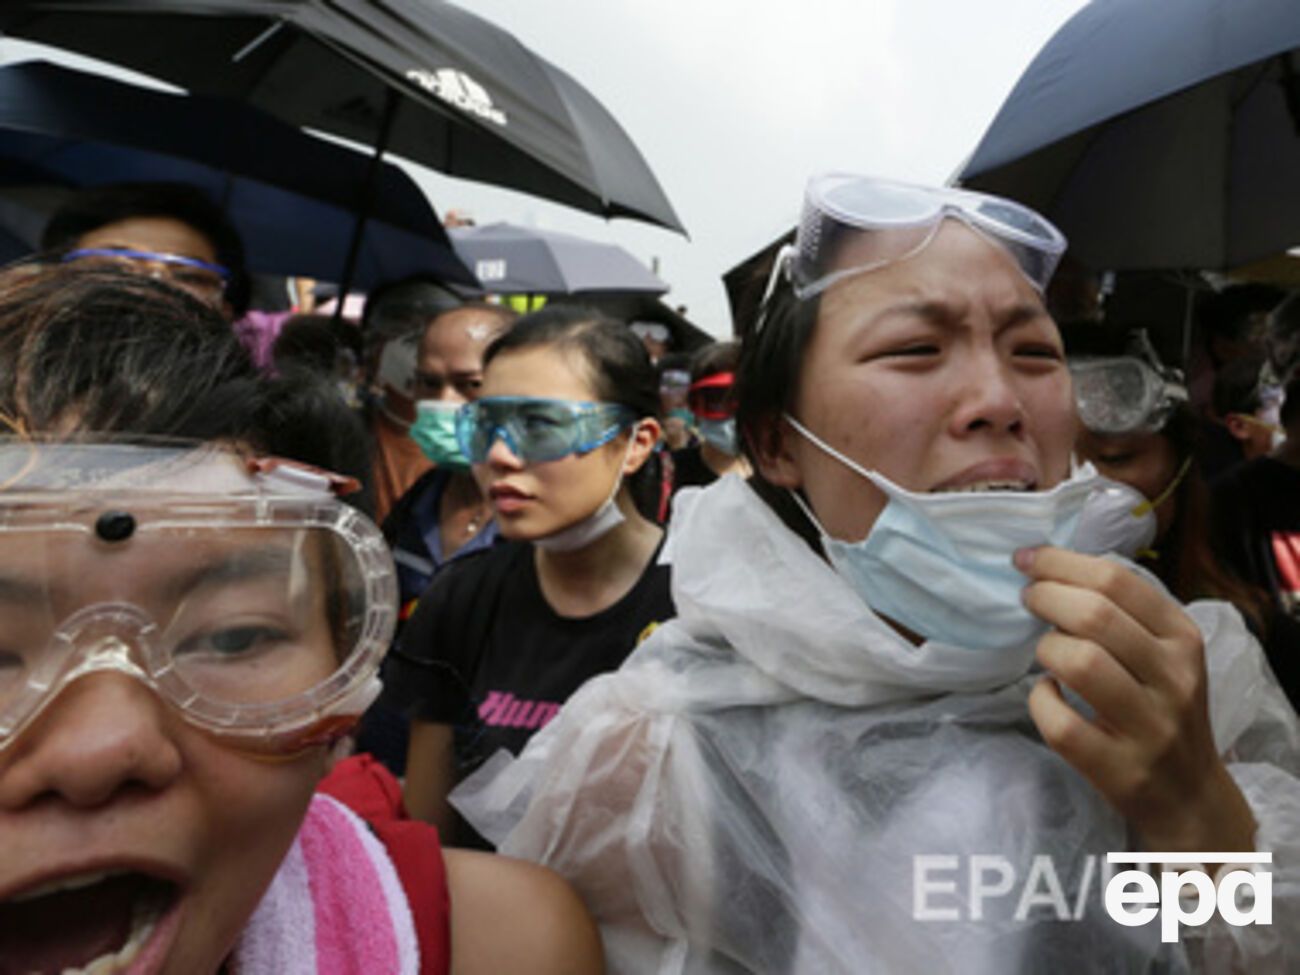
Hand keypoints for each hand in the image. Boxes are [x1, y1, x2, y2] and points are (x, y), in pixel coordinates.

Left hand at [1016, 545, 1255, 852]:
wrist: (1189, 797)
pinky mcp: (1120, 769)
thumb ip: (1123, 614)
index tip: (1026, 560)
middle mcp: (1174, 679)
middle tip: (1027, 599)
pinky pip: (1060, 722)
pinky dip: (1040, 701)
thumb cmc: (1160, 710)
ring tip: (1046, 653)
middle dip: (1046, 597)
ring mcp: (1150, 727)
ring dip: (1047, 649)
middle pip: (1095, 615)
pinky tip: (1048, 695)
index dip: (1061, 563)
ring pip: (1080, 662)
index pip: (1118, 581)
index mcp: (1183, 639)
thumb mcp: (1164, 656)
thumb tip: (1051, 568)